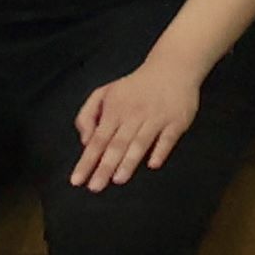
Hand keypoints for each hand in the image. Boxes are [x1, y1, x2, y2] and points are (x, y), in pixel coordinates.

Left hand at [71, 52, 207, 192]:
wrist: (173, 67)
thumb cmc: (134, 86)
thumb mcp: (104, 93)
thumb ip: (87, 115)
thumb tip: (85, 141)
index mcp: (115, 110)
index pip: (98, 140)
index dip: (87, 161)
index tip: (77, 180)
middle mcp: (134, 115)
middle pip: (117, 144)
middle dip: (105, 167)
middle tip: (95, 187)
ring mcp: (157, 117)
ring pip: (140, 142)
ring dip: (129, 161)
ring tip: (119, 179)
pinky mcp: (177, 120)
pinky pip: (168, 138)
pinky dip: (160, 150)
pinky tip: (153, 164)